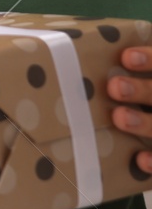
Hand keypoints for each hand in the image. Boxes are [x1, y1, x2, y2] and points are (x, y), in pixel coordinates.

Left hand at [109, 45, 151, 176]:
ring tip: (119, 117)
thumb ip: (115, 62)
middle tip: (114, 87)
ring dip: (145, 122)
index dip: (150, 59)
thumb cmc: (123, 94)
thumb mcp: (127, 74)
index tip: (126, 57)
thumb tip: (64, 48)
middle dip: (142, 90)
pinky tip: (140, 160)